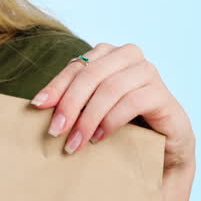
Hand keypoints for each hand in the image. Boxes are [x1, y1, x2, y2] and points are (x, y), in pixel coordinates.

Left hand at [29, 42, 194, 173]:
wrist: (162, 146)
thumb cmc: (123, 123)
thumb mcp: (93, 108)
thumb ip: (73, 99)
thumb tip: (38, 104)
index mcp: (108, 53)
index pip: (76, 66)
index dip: (56, 86)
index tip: (37, 106)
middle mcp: (129, 56)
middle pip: (91, 75)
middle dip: (70, 104)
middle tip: (56, 130)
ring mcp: (149, 72)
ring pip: (110, 88)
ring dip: (88, 118)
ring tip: (75, 142)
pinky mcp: (163, 94)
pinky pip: (132, 102)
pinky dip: (111, 121)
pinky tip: (99, 137)